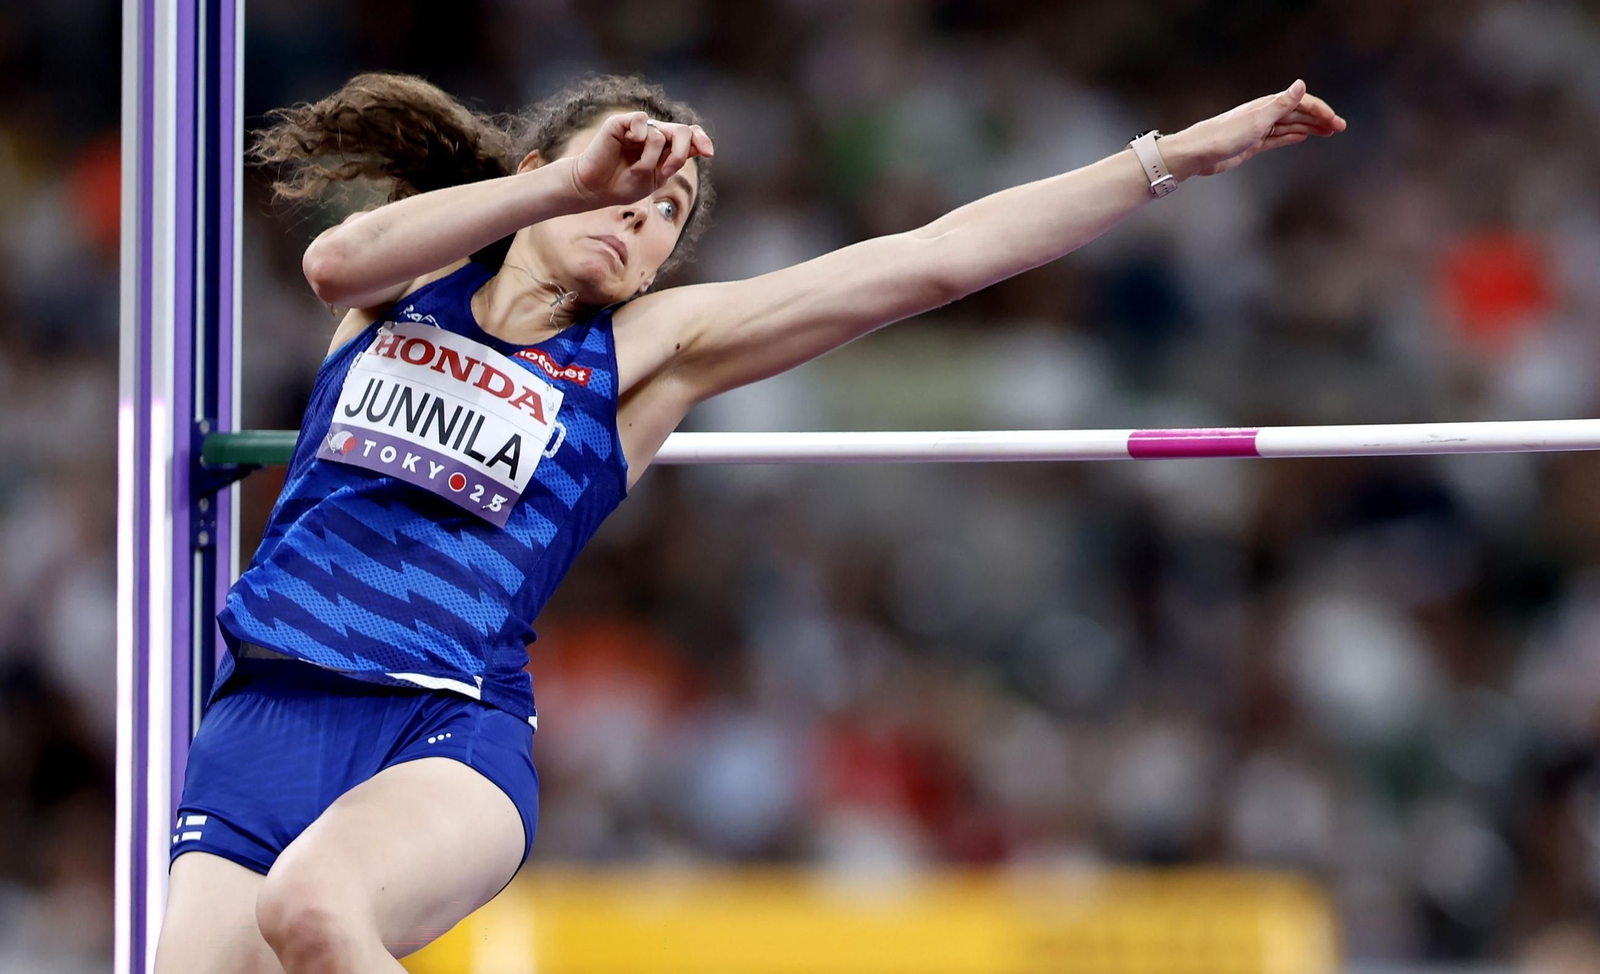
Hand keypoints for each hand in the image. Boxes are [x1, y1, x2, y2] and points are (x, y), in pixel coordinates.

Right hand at [569, 111, 713, 207]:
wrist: (595, 188)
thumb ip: (673, 162)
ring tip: (636, 170)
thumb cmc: (623, 185)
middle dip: (680, 153)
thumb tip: (696, 146)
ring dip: (651, 160)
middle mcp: (655, 134)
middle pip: (682, 131)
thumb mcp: (655, 178)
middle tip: (667, 172)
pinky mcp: (622, 122)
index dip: (701, 139)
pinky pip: (642, 122)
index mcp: (665, 147)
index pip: (690, 134)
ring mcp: (639, 127)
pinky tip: (627, 144)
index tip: (708, 153)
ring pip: (660, 134)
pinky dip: (639, 138)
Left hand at [1161, 80, 1345, 178]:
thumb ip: (1281, 104)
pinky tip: (1303, 137)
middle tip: (1340, 128)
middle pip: (1298, 114)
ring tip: (1328, 133)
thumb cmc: (1224, 136)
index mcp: (1267, 106)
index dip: (1320, 110)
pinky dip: (1291, 136)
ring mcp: (1258, 130)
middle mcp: (1264, 115)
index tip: (1336, 121)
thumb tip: (1301, 84)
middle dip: (1320, 119)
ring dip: (1310, 128)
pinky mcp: (1252, 144)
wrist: (1198, 154)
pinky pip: (1277, 139)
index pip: (1300, 103)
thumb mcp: (1258, 119)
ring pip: (1290, 126)